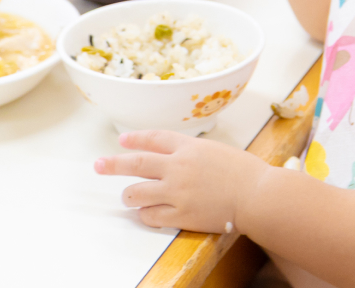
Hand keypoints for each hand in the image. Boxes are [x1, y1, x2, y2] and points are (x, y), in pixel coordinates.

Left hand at [96, 130, 268, 232]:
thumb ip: (191, 152)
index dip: (135, 138)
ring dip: (128, 195)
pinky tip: (147, 213)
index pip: (154, 138)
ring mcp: (177, 191)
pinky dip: (145, 214)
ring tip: (127, 197)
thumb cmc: (242, 171)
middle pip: (136, 163)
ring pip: (136, 192)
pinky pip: (150, 215)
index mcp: (188, 146)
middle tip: (98, 165)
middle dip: (113, 164)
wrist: (256, 194)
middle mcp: (178, 166)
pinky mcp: (180, 215)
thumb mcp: (215, 150)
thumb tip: (171, 157)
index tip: (122, 140)